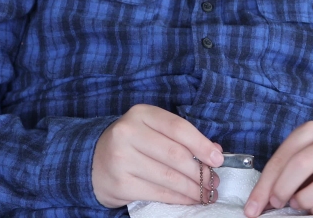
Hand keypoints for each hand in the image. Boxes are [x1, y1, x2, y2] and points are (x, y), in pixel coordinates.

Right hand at [92, 104, 223, 207]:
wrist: (93, 161)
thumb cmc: (132, 144)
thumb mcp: (152, 130)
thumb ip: (182, 137)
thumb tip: (215, 152)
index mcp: (140, 114)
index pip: (178, 127)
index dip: (202, 144)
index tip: (218, 159)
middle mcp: (128, 133)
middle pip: (175, 154)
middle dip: (200, 172)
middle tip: (213, 182)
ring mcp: (121, 159)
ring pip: (169, 177)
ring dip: (193, 188)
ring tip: (206, 193)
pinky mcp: (121, 183)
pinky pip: (158, 193)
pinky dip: (179, 198)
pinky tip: (190, 199)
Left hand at [244, 121, 312, 216]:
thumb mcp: (303, 156)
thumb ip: (283, 173)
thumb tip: (259, 201)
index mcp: (309, 132)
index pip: (281, 159)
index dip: (263, 186)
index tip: (253, 208)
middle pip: (300, 165)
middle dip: (282, 189)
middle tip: (276, 203)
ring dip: (305, 200)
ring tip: (298, 204)